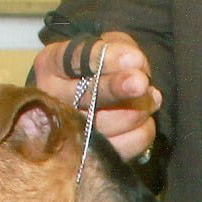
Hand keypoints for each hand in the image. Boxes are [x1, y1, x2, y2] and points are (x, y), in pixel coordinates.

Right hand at [30, 29, 161, 162]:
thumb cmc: (97, 66)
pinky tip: (143, 120)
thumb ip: (121, 48)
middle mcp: (53, 100)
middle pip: (87, 96)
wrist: (85, 96)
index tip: (133, 58)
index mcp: (51, 65)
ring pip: (111, 123)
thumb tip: (138, 67)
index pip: (75, 60)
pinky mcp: (90, 156)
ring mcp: (69, 132)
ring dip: (140, 109)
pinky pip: (125, 146)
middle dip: (116, 89)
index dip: (104, 59)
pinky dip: (142, 131)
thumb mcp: (104, 45)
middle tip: (140, 83)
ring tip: (150, 97)